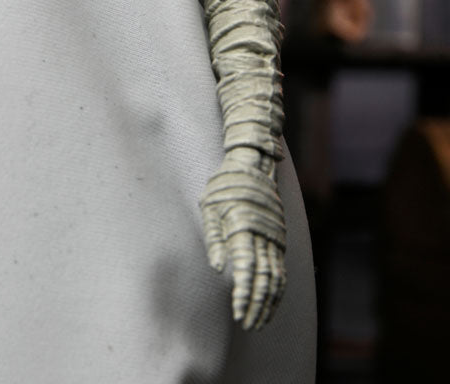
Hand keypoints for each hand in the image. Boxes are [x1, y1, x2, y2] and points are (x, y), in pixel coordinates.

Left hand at [200, 152, 285, 329]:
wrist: (252, 165)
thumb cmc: (225, 185)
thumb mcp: (210, 205)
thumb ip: (214, 237)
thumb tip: (216, 267)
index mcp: (243, 226)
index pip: (246, 268)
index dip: (243, 293)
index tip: (237, 312)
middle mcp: (263, 235)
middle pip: (263, 278)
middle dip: (256, 305)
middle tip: (246, 325)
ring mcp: (274, 238)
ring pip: (276, 277)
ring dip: (268, 302)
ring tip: (258, 322)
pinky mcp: (279, 239)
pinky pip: (281, 269)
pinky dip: (277, 290)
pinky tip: (271, 304)